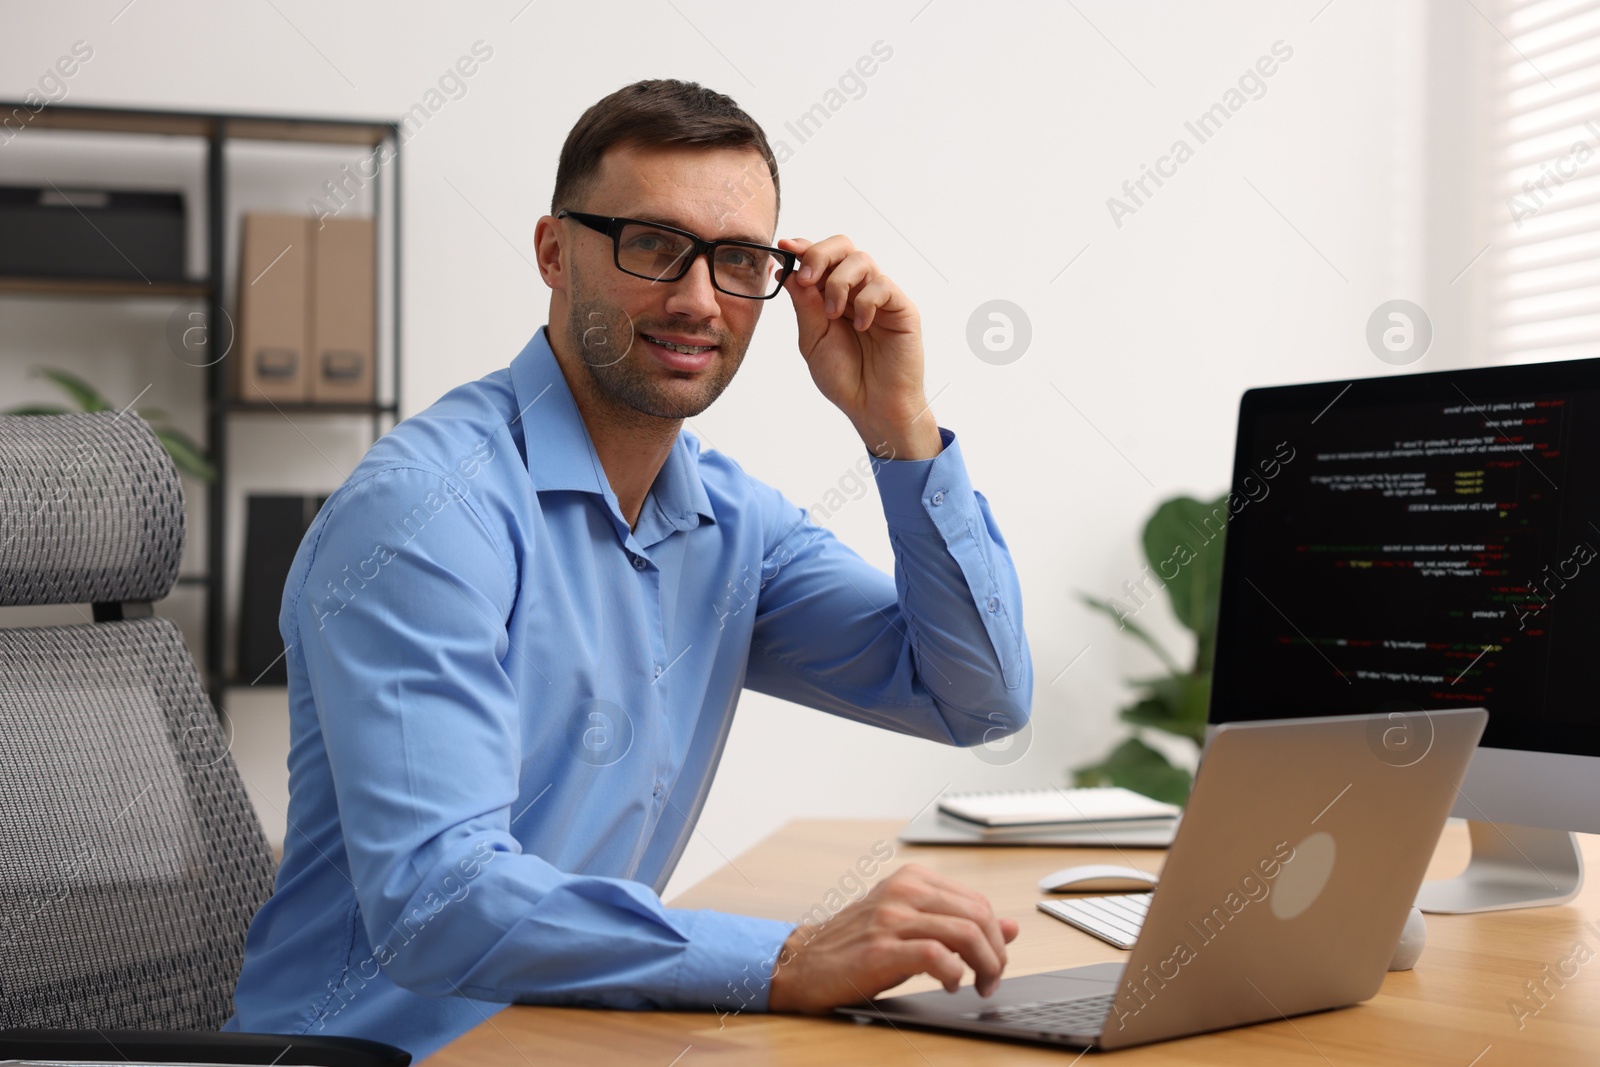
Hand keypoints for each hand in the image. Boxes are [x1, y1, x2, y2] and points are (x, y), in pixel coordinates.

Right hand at [766, 863, 1019, 1012]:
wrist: (804, 961)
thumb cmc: (857, 944)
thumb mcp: (912, 924)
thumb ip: (959, 922)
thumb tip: (1012, 928)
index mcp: (912, 878)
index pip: (978, 901)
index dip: (996, 936)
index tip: (995, 962)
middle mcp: (903, 890)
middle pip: (978, 915)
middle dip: (996, 953)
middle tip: (992, 979)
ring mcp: (891, 918)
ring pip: (965, 932)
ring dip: (984, 965)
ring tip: (978, 985)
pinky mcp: (882, 948)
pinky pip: (937, 955)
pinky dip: (955, 973)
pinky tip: (951, 983)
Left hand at [778, 236, 942, 460]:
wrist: (872, 406)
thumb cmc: (844, 378)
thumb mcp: (813, 339)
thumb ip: (804, 305)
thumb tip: (788, 270)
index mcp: (832, 296)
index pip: (820, 259)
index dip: (803, 248)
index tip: (785, 249)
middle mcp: (856, 291)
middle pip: (842, 247)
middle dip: (819, 255)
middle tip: (807, 278)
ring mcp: (879, 298)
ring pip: (861, 260)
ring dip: (839, 282)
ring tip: (833, 314)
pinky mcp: (901, 308)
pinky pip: (882, 285)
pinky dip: (866, 301)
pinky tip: (861, 327)